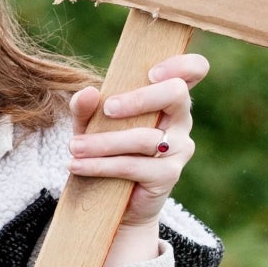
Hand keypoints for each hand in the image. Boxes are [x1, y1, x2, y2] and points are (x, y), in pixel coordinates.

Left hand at [69, 52, 210, 229]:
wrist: (114, 201)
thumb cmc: (107, 150)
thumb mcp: (91, 124)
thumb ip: (86, 107)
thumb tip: (88, 92)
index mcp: (168, 98)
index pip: (193, 70)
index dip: (181, 64)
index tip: (151, 72)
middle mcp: (181, 120)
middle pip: (175, 94)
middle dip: (139, 98)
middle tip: (107, 108)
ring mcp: (178, 149)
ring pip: (145, 138)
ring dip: (104, 142)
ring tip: (74, 147)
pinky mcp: (168, 176)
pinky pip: (134, 166)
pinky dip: (101, 165)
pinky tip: (77, 165)